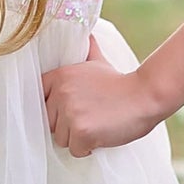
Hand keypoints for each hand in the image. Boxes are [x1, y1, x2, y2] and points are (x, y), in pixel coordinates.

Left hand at [42, 34, 161, 156]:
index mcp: (60, 76)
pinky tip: (101, 135)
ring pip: (61, 139)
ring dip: (77, 138)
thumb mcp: (98, 62)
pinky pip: (75, 150)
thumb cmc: (121, 84)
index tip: (67, 110)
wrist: (145, 96)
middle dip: (66, 126)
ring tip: (97, 125)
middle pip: (49, 123)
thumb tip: (86, 34)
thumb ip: (86, 51)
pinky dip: (88, 148)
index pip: (38, 98)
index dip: (52, 108)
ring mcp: (70, 112)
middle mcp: (61, 93)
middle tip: (89, 117)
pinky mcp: (81, 131)